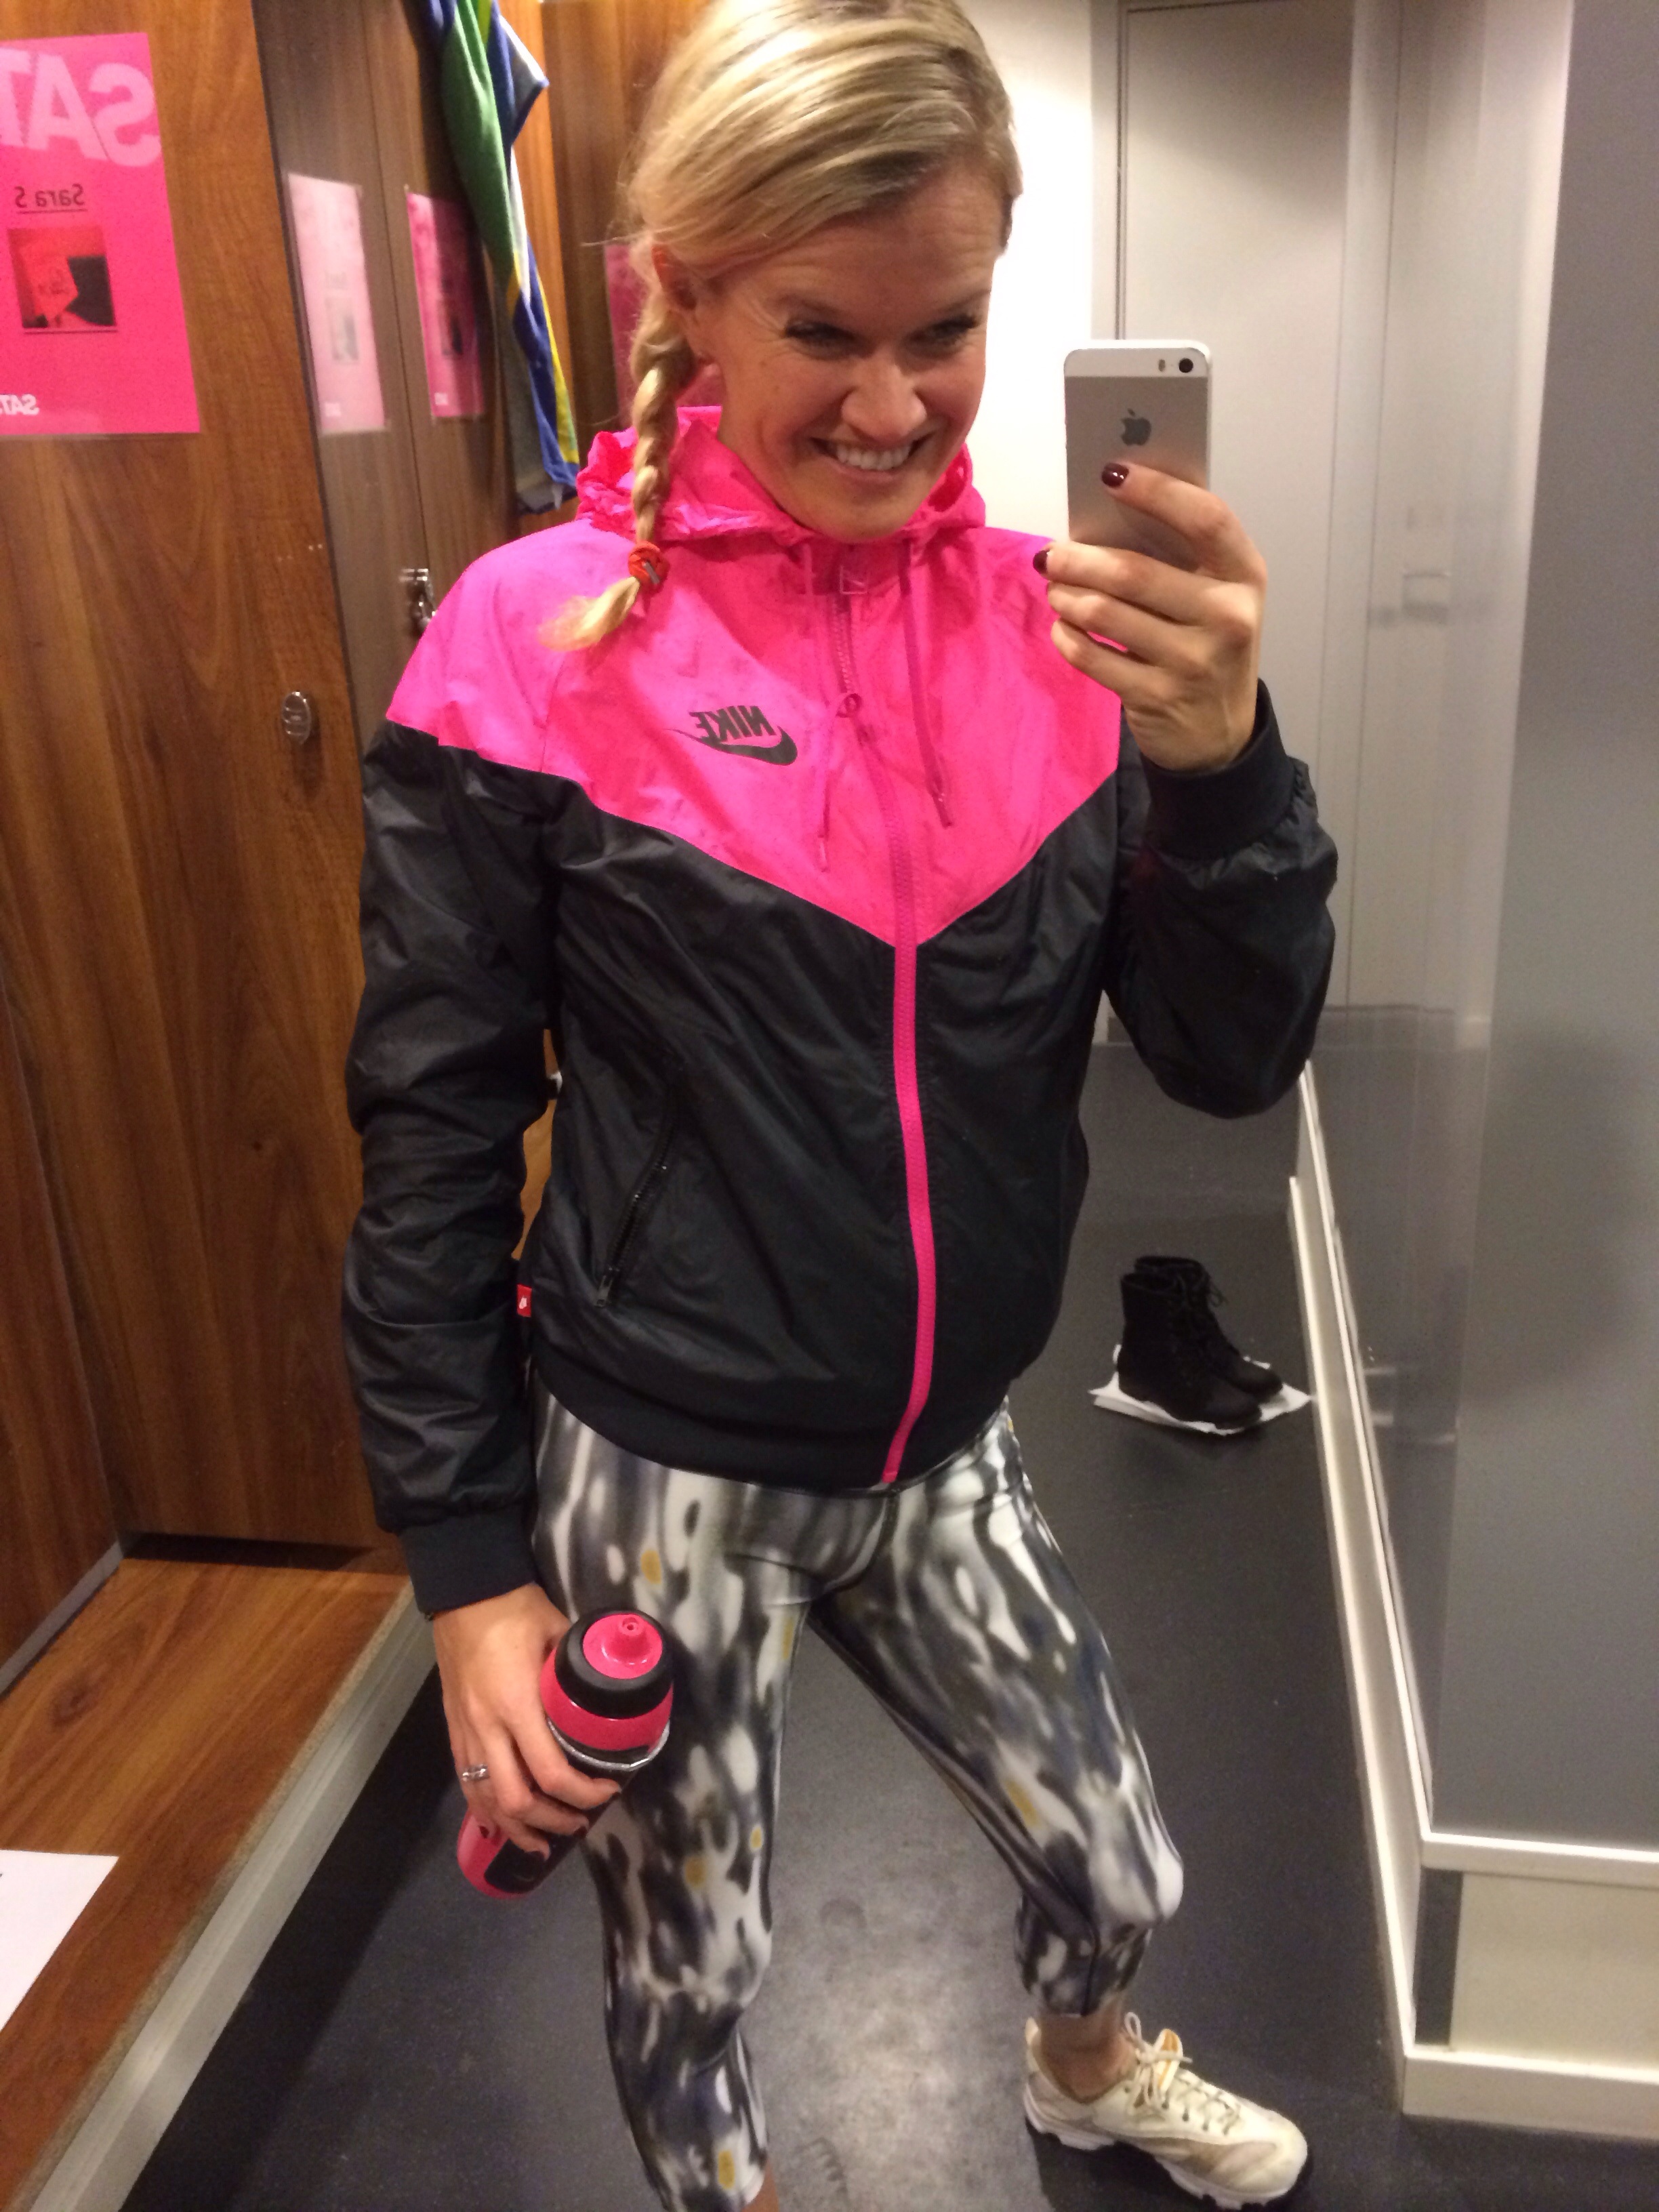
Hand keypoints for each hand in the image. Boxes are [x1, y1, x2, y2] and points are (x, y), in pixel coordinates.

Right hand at [432, 1583, 619, 1857]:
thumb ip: (579, 1671)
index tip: (610, 1789)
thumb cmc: (515, 1609)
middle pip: (515, 1799)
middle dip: (551, 1821)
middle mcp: (487, 1727)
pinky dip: (485, 1810)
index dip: (583, 1792)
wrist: (463, 1592)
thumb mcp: (560, 1633)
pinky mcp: (453, 1729)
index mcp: (517, 1705)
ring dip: (515, 1828)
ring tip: (542, 1844)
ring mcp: (465, 1731)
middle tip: (579, 1823)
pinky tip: (500, 1824)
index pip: (550, 1771)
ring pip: (484, 1800)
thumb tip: (610, 1693)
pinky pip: (467, 1783)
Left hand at [1038, 465, 1265, 771]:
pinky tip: (1063, 628)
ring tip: (1055, 588)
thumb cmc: (1208, 644)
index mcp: (1245, 576)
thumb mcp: (1215, 596)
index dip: (1158, 491)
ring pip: (1106, 613)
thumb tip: (1109, 504)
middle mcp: (1227, 617)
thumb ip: (1180, 555)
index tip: (1110, 473)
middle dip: (1080, 558)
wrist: (1220, 734)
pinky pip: (1092, 657)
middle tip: (1050, 553)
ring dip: (1067, 596)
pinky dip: (1067, 638)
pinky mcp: (1157, 696)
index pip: (1207, 519)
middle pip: (1136, 572)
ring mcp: (1193, 662)